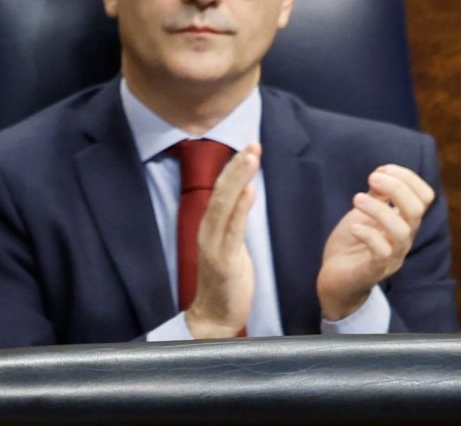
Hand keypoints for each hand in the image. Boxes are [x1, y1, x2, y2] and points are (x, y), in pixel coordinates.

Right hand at [184, 143, 259, 338]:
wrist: (214, 317)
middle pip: (222, 191)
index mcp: (211, 227)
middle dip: (237, 166)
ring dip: (238, 179)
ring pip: (225, 204)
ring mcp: (213, 244)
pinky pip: (232, 229)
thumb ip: (235, 222)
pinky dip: (240, 208)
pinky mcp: (223, 260)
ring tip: (250, 157)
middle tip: (252, 143)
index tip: (249, 147)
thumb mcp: (232, 249)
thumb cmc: (225, 285)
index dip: (234, 168)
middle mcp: (208, 231)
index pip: (223, 191)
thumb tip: (245, 194)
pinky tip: (248, 191)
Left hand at [316, 163, 434, 319]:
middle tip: (372, 178)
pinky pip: (382, 253)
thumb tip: (382, 172)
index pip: (424, 198)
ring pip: (402, 232)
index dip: (409, 179)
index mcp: (403, 221)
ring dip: (379, 210)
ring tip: (357, 198)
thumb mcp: (362, 213)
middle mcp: (403, 238)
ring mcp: (391, 256)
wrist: (335, 278)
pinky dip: (369, 236)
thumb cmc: (352, 244)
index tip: (383, 169)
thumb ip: (375, 196)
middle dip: (397, 189)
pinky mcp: (374, 270)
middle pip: (417, 211)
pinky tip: (354, 226)